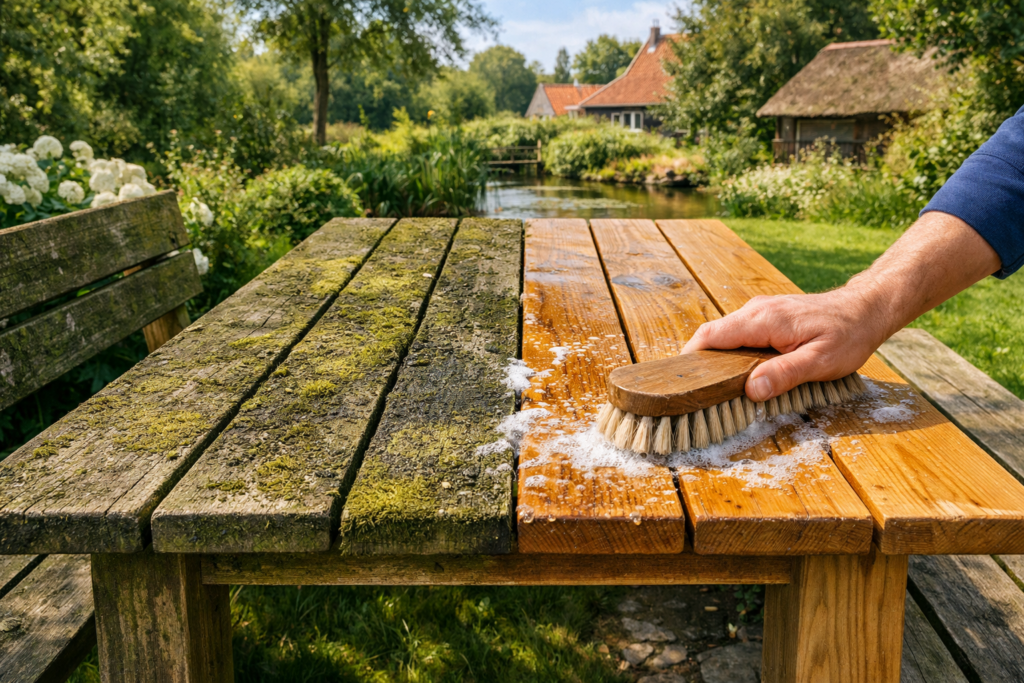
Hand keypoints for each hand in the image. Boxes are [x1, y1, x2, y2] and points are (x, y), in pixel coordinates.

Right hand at [681, 289, 886, 401]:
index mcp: (762, 320)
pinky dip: (730, 353)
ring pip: (724, 335)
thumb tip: (751, 390)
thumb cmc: (848, 335)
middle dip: (700, 364)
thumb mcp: (821, 361)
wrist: (866, 308)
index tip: (679, 382)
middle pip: (712, 336)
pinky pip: (737, 333)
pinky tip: (738, 372)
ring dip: (716, 360)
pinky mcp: (766, 316)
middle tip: (695, 394)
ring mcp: (760, 311)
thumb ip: (784, 374)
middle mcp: (755, 310)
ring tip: (714, 388)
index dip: (690, 359)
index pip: (710, 336)